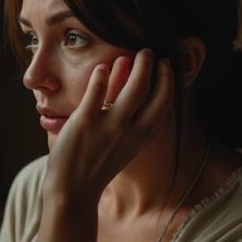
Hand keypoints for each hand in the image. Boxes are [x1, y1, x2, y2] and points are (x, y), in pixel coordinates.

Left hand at [43, 49, 174, 203]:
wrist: (73, 189)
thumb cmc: (97, 163)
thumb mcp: (124, 143)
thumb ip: (131, 116)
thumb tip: (134, 85)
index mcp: (143, 136)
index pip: (165, 103)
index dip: (168, 81)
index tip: (165, 65)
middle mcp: (131, 130)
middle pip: (152, 90)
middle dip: (155, 67)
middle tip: (149, 52)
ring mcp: (110, 125)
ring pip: (133, 87)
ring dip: (137, 65)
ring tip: (132, 53)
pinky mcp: (86, 122)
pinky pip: (97, 92)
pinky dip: (101, 76)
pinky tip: (102, 68)